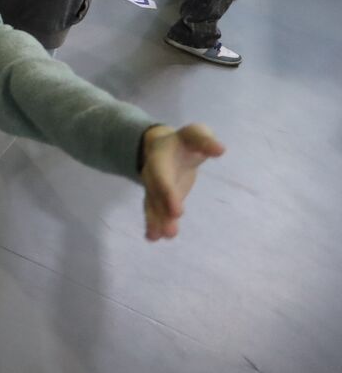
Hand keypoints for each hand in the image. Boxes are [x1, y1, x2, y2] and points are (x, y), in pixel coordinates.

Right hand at [140, 124, 224, 240]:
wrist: (162, 145)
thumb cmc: (185, 141)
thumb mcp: (195, 134)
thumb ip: (205, 140)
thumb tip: (220, 150)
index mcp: (160, 157)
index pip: (162, 176)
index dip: (168, 194)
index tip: (177, 212)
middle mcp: (153, 174)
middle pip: (156, 195)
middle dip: (162, 213)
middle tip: (170, 232)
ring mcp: (154, 187)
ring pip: (153, 205)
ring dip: (156, 221)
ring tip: (157, 238)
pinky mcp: (159, 198)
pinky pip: (154, 210)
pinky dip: (153, 224)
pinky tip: (154, 238)